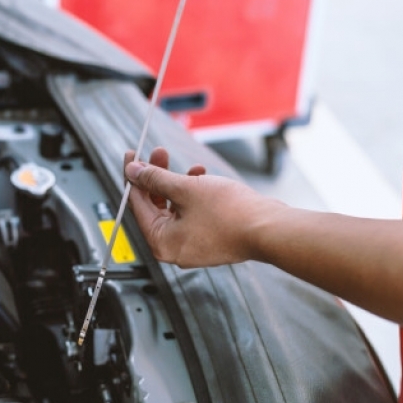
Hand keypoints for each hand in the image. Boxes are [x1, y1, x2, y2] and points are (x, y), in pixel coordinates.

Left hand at [124, 147, 285, 267]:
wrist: (270, 228)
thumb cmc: (231, 215)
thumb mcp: (185, 189)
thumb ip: (155, 179)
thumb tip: (133, 172)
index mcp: (161, 242)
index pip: (137, 205)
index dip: (133, 177)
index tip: (132, 157)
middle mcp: (173, 248)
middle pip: (154, 207)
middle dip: (156, 177)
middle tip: (158, 153)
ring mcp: (192, 245)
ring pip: (174, 209)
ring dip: (176, 183)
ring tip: (185, 164)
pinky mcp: (209, 239)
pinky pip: (191, 214)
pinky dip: (192, 196)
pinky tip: (201, 178)